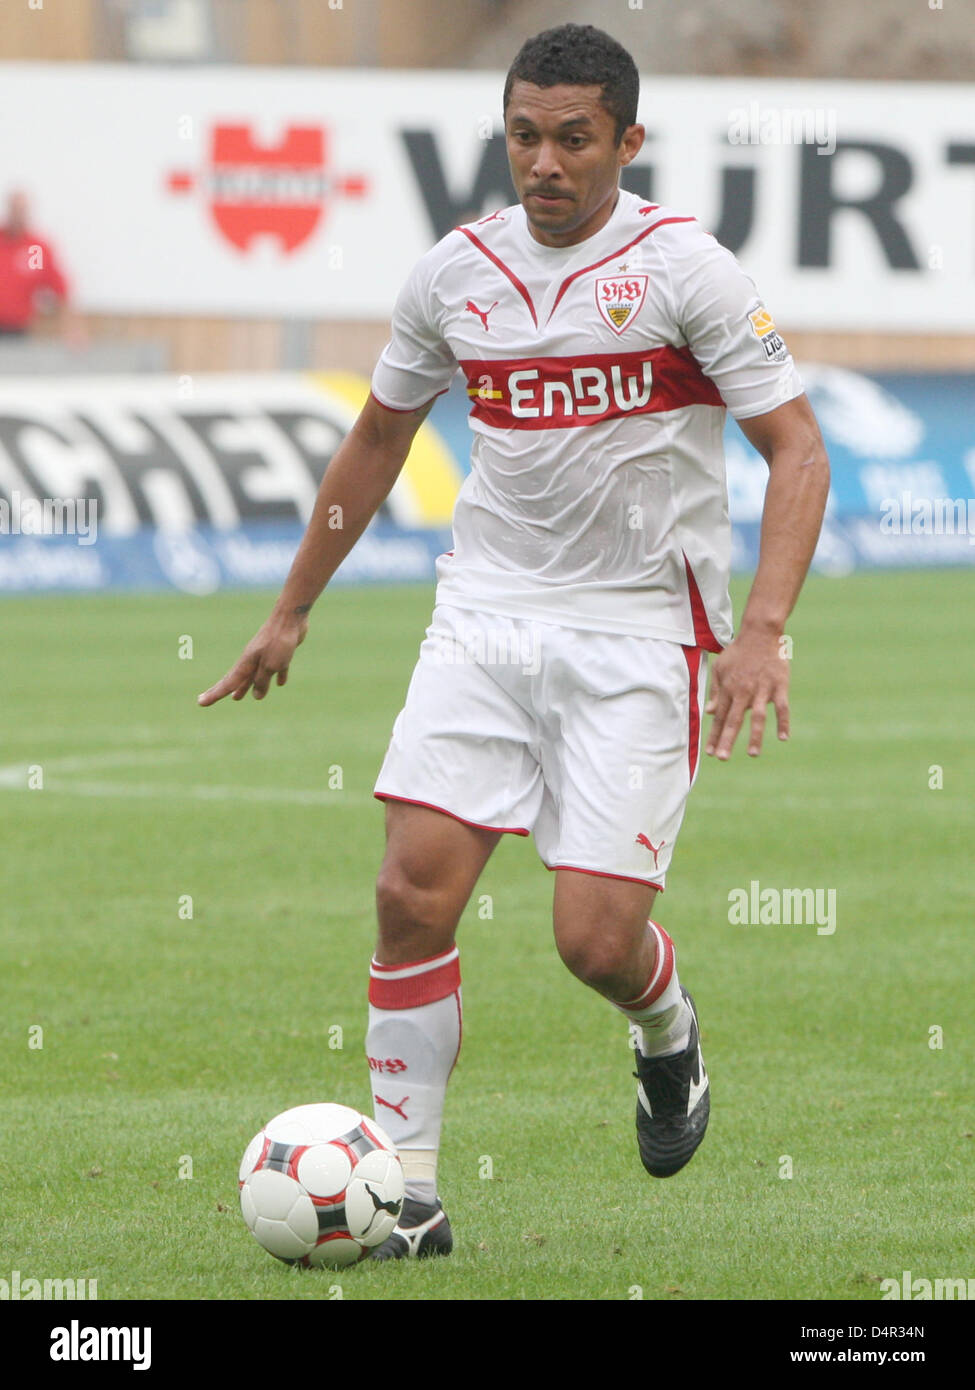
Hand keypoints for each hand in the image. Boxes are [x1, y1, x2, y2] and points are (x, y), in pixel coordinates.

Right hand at [197, 611, 307, 706]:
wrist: (290, 617)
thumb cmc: (278, 642)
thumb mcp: (270, 666)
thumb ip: (262, 681)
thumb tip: (256, 696)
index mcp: (246, 663)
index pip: (228, 683)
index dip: (214, 695)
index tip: (200, 703)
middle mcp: (252, 660)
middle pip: (235, 679)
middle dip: (223, 691)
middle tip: (208, 699)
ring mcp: (265, 654)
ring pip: (254, 675)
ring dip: (246, 686)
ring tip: (237, 697)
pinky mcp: (280, 651)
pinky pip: (276, 668)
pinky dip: (276, 676)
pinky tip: (280, 683)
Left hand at [704, 626, 788, 759]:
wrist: (760, 633)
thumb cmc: (738, 652)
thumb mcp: (720, 669)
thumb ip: (715, 691)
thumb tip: (709, 712)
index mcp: (728, 689)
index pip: (719, 716)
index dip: (714, 735)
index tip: (710, 752)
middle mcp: (743, 691)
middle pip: (734, 719)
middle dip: (727, 740)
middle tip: (722, 758)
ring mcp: (762, 689)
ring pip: (758, 717)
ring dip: (754, 736)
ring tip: (752, 754)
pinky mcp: (779, 685)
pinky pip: (782, 707)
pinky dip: (783, 722)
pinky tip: (783, 738)